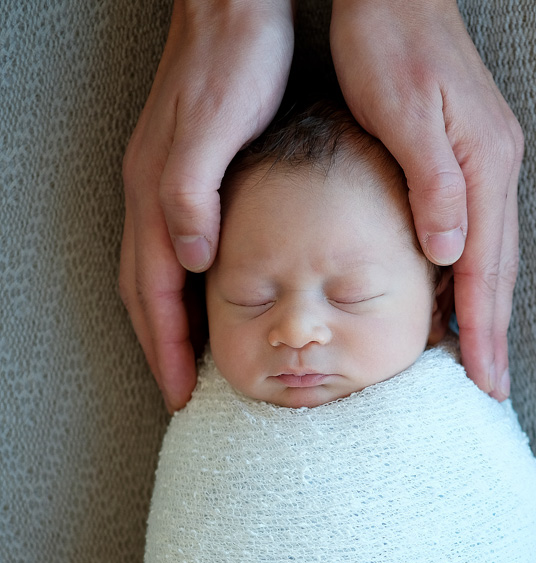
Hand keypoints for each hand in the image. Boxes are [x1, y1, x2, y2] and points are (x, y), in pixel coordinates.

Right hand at [120, 0, 294, 411]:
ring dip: (164, 322)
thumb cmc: (235, 62)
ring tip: (185, 359)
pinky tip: (199, 294)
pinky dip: (176, 288)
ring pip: (152, 274)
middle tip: (179, 392)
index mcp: (159, 194)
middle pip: (145, 292)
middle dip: (160, 348)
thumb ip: (194, 195)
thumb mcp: (215, 128)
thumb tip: (190, 260)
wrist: (232, 4)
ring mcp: (160, 183)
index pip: (157, 293)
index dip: (168, 348)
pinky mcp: (178, 172)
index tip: (180, 394)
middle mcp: (151, 194)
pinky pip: (165, 250)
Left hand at [330, 0, 523, 400]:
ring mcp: (487, 165)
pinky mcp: (470, 160)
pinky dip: (472, 277)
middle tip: (490, 388)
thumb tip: (451, 253)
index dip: (482, 330)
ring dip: (486, 312)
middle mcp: (494, 170)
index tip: (483, 379)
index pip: (484, 268)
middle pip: (498, 271)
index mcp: (481, 166)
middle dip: (492, 335)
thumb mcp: (403, 112)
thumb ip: (432, 185)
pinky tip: (457, 298)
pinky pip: (479, 235)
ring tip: (479, 359)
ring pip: (492, 256)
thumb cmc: (387, 42)